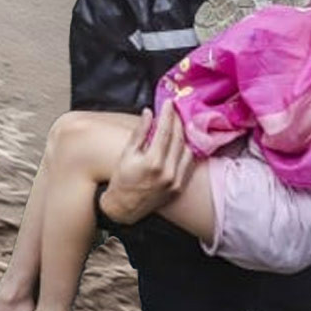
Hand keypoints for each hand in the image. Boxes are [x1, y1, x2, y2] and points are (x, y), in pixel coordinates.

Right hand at [96, 101, 194, 224]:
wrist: (124, 208)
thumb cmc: (122, 179)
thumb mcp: (127, 153)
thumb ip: (140, 132)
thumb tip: (148, 112)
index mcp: (153, 162)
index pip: (165, 131)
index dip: (168, 114)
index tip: (169, 102)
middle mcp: (168, 172)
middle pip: (179, 138)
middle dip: (177, 121)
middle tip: (175, 110)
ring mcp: (176, 181)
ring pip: (188, 151)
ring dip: (184, 135)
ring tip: (178, 125)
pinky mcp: (179, 188)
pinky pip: (189, 164)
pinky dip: (186, 151)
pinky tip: (181, 143)